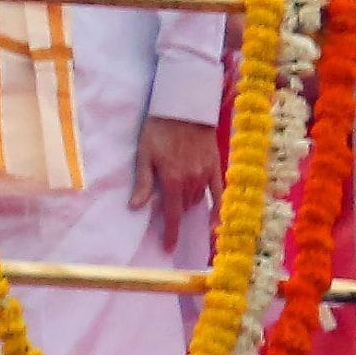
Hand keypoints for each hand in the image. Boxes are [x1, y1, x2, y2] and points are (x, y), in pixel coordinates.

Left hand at [131, 115, 219, 252]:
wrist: (185, 106)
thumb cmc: (159, 128)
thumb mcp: (144, 154)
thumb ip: (143, 183)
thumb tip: (135, 207)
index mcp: (172, 180)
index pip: (172, 214)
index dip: (170, 233)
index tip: (168, 248)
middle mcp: (191, 181)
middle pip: (184, 207)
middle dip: (176, 213)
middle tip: (167, 215)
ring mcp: (205, 174)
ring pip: (198, 200)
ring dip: (188, 205)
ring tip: (180, 203)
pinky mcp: (216, 166)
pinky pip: (219, 192)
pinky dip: (218, 207)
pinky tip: (217, 220)